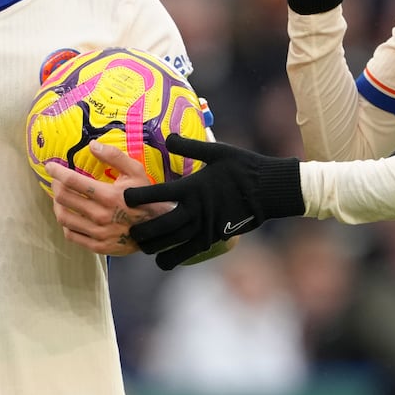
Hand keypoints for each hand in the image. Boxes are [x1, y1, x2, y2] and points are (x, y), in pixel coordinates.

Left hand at [48, 142, 174, 255]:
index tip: (50, 166)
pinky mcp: (98, 246)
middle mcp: (100, 216)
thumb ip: (114, 156)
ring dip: (57, 205)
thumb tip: (92, 145)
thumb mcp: (136, 172)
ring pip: (63, 218)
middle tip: (57, 180)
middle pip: (64, 199)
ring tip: (60, 198)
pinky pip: (71, 235)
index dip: (57, 171)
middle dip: (56, 186)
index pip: (72, 181)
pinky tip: (70, 217)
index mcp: (109, 196)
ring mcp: (98, 233)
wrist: (160, 228)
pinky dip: (66, 225)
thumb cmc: (147, 198)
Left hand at [125, 134, 305, 269]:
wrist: (270, 190)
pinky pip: (189, 253)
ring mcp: (205, 227)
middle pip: (158, 227)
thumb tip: (168, 137)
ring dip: (153, 247)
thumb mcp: (217, 151)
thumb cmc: (244, 168)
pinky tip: (164, 257)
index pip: (155, 194)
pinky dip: (174, 257)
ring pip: (171, 244)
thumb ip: (189, 146)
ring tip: (143, 246)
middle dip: (140, 231)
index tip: (124, 197)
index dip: (136, 197)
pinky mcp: (214, 238)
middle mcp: (195, 211)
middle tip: (129, 230)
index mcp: (192, 188)